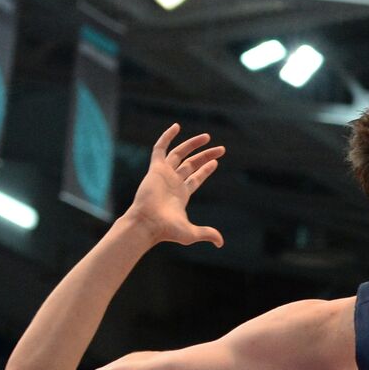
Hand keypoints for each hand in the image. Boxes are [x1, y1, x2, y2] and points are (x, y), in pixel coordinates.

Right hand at [125, 124, 224, 247]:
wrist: (147, 224)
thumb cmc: (166, 230)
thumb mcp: (191, 233)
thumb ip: (206, 234)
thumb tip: (221, 242)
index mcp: (181, 194)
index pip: (195, 178)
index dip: (205, 170)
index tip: (216, 162)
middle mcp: (173, 182)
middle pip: (191, 164)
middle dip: (206, 156)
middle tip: (221, 149)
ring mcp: (164, 174)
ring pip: (180, 154)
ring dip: (193, 145)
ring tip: (208, 137)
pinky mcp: (155, 169)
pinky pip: (160, 148)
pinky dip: (167, 137)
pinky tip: (177, 127)